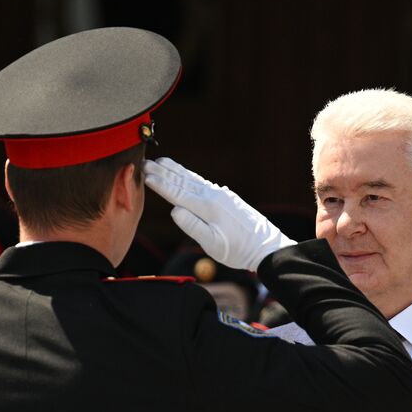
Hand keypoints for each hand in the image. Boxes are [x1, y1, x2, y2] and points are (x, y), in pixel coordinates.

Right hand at [144, 158, 295, 270]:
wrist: (265, 246)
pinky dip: (190, 176)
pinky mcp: (227, 197)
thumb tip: (174, 210)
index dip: (161, 184)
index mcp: (208, 207)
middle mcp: (214, 196)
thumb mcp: (213, 244)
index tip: (145, 175)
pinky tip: (185, 174)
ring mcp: (221, 195)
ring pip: (194, 179)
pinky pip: (203, 183)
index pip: (178, 193)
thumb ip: (193, 227)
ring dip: (176, 170)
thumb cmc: (238, 250)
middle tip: (146, 162)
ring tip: (162, 161)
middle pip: (184, 181)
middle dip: (164, 172)